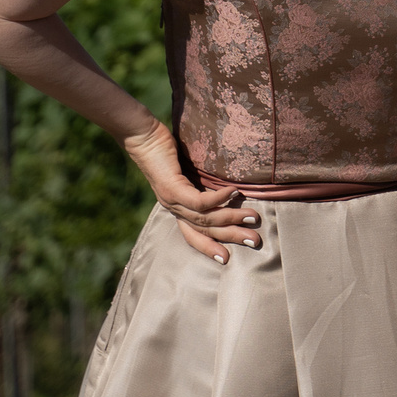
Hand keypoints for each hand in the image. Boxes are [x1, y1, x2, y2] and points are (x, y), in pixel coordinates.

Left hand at [119, 118, 258, 262]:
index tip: (227, 259)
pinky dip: (218, 198)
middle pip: (205, 230)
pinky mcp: (172, 188)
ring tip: (252, 217)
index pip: (193, 235)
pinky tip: (234, 192)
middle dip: (231, 236)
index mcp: (177, 208)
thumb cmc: (165, 150)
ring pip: (205, 217)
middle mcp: (173, 208)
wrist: (142, 136)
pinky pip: (199, 200)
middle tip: (255, 241)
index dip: (209, 247)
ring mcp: (172, 200)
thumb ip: (202, 182)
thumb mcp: (187, 171)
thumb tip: (228, 184)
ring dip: (231, 218)